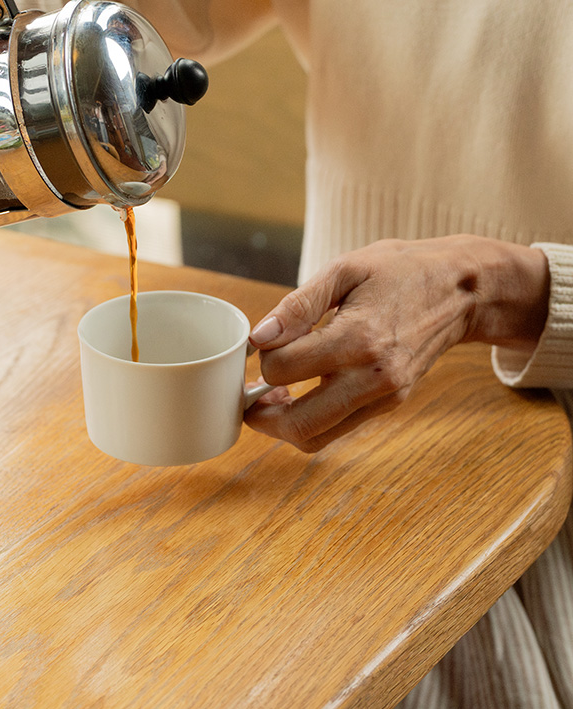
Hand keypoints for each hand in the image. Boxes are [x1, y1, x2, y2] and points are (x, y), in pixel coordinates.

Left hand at [245, 235, 549, 451]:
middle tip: (248, 394)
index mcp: (358, 338)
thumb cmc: (400, 270)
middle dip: (262, 416)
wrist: (460, 289)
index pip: (283, 370)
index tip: (259, 342)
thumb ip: (298, 305)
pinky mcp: (391, 404)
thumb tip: (258, 336)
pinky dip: (312, 420)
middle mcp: (374, 378)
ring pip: (318, 438)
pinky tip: (303, 391)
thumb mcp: (345, 270)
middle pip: (299, 424)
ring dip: (284, 425)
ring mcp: (385, 397)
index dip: (260, 357)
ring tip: (272, 396)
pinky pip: (340, 429)